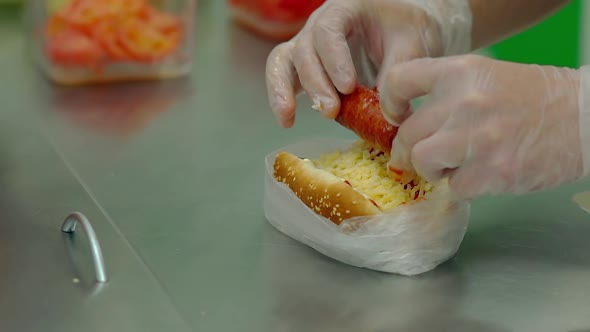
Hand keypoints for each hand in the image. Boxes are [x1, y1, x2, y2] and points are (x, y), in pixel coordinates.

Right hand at [265, 0, 471, 127]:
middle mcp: (319, 25)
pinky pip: (282, 77)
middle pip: (304, 50)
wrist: (402, 28)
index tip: (348, 87)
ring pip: (282, 61)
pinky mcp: (304, 67)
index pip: (329, 30)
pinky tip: (287, 121)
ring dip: (283, 90)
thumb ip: (397, 72)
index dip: (334, 59)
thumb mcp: (410, 44)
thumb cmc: (406, 28)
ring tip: (288, 118)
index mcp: (345, 9)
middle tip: (331, 110)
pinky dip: (281, 98)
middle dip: (315, 83)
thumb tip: (388, 113)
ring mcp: (308, 45)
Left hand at [381, 54, 585, 198]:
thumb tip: (410, 122)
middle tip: (422, 157)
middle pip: (407, 133)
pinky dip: (464, 186)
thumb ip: (447, 94)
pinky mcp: (491, 171)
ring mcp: (476, 138)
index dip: (389, 103)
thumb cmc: (535, 98)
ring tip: (453, 167)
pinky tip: (483, 174)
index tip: (395, 117)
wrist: (586, 118)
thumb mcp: (487, 78)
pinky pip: (454, 187)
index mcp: (460, 72)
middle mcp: (462, 102)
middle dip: (410, 151)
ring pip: (422, 162)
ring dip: (432, 171)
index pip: (398, 80)